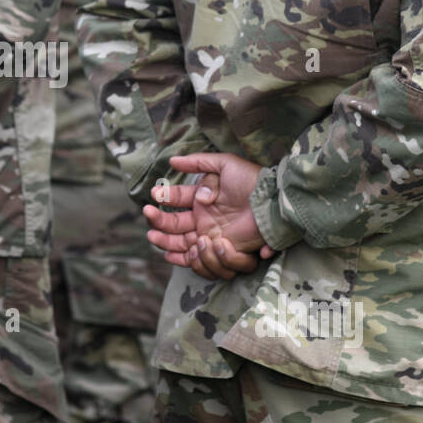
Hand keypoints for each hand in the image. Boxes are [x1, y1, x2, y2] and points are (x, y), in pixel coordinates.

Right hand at [143, 153, 272, 280]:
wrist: (272, 203)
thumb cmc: (252, 181)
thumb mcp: (225, 165)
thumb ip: (198, 162)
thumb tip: (171, 160)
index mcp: (201, 199)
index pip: (176, 200)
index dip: (164, 198)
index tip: (154, 196)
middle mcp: (203, 219)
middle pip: (173, 227)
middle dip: (158, 225)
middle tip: (150, 224)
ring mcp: (212, 237)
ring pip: (183, 247)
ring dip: (172, 244)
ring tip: (173, 237)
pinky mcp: (224, 253)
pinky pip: (204, 262)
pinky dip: (194, 259)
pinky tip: (193, 248)